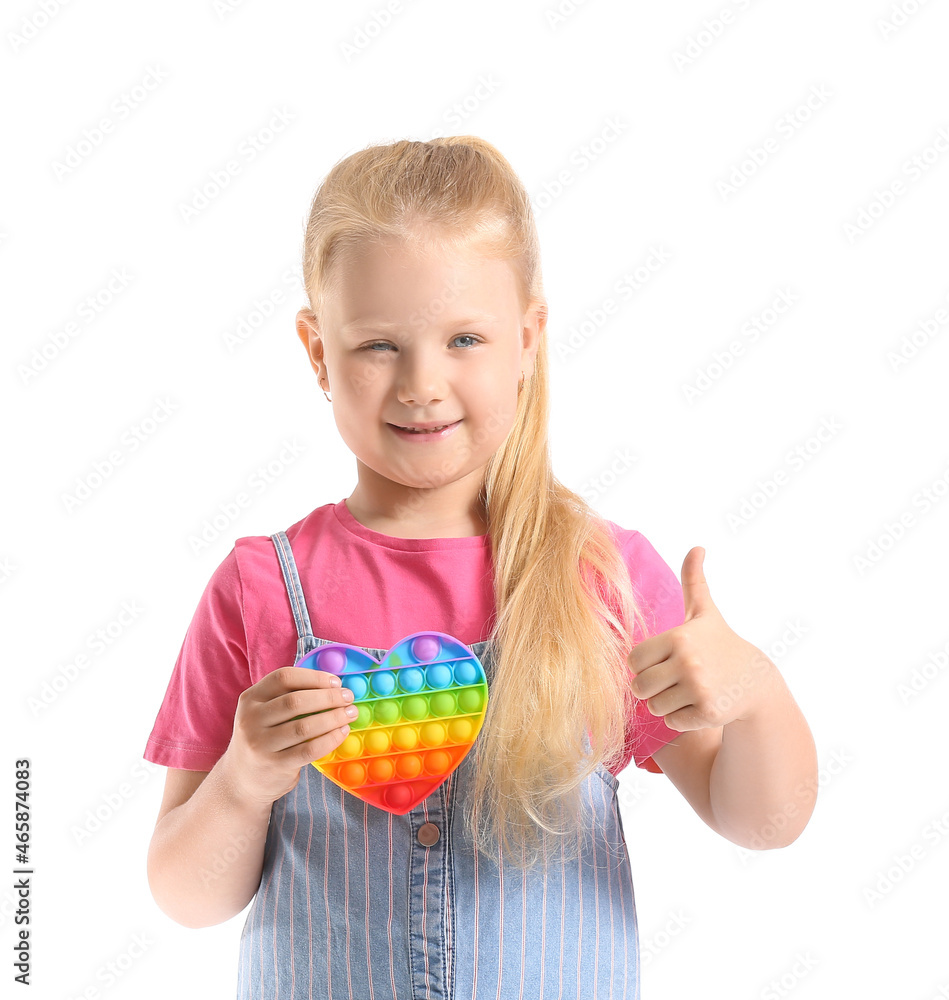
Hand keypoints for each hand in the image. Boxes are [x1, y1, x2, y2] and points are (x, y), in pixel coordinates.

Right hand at [218, 667, 357, 805]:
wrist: (241, 780)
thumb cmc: (263, 738)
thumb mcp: (263, 713)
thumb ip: (287, 697)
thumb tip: (333, 685)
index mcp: (250, 698)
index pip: (284, 678)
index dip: (314, 677)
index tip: (335, 682)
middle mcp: (250, 719)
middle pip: (296, 701)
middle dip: (328, 697)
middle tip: (348, 698)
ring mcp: (260, 744)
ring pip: (304, 726)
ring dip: (333, 718)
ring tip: (349, 714)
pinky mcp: (274, 765)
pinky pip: (309, 750)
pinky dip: (330, 739)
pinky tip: (342, 733)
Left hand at [627, 547, 777, 731]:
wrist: (754, 681)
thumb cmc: (719, 643)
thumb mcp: (704, 612)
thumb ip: (694, 580)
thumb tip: (697, 546)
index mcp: (679, 637)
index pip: (633, 661)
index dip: (644, 663)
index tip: (663, 660)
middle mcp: (688, 662)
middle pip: (639, 686)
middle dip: (651, 686)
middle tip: (672, 680)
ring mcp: (698, 689)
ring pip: (653, 707)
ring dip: (665, 703)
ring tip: (687, 691)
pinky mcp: (707, 714)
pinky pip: (670, 722)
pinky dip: (680, 718)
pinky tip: (699, 705)